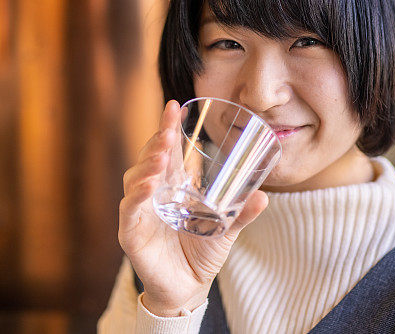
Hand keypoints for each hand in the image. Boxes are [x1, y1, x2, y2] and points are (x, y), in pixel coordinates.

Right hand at [118, 100, 268, 315]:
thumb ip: (242, 213)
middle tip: (169, 130)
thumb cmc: (201, 252)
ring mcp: (139, 213)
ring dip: (146, 166)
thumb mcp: (226, 229)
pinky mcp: (131, 234)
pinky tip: (148, 186)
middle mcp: (152, 194)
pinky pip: (130, 211)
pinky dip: (136, 197)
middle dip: (157, 142)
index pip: (167, 151)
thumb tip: (264, 197)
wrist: (189, 288)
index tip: (174, 106)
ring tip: (161, 157)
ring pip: (135, 181)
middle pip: (148, 160)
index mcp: (172, 186)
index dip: (167, 128)